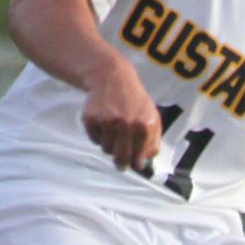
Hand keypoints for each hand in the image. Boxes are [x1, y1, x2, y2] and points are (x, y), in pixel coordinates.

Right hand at [82, 58, 162, 172]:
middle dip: (121, 163)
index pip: (138, 154)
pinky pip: (94, 139)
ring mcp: (106, 121)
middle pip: (120, 156)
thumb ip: (153, 140)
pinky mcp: (91, 118)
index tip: (134, 166)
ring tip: (113, 132)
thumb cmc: (135, 101)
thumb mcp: (152, 117)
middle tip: (120, 165)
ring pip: (106, 149)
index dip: (136, 162)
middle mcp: (125, 124)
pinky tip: (103, 123)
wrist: (112, 78)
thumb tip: (144, 161)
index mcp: (143, 125)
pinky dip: (98, 136)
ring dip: (110, 145)